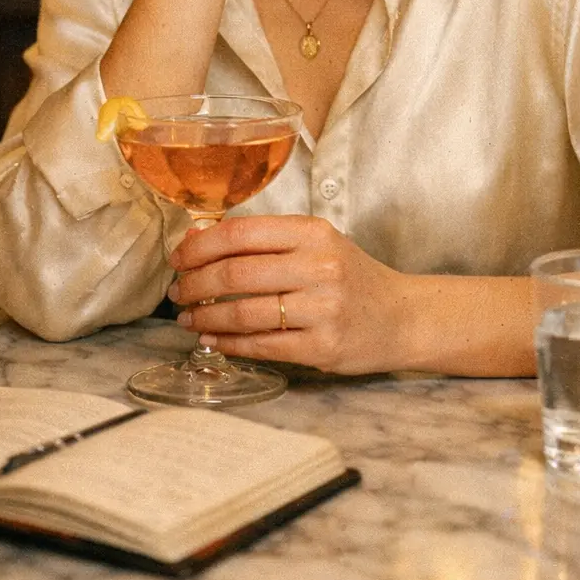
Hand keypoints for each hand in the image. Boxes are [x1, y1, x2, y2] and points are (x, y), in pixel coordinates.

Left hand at [168, 215, 410, 375]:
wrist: (402, 317)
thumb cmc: (350, 277)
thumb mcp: (314, 244)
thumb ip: (262, 241)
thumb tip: (196, 241)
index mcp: (313, 232)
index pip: (240, 233)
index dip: (199, 247)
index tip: (179, 259)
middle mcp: (319, 266)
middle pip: (235, 274)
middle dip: (195, 285)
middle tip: (177, 293)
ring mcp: (322, 309)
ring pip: (243, 314)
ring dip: (205, 318)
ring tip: (188, 319)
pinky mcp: (322, 347)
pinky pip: (261, 346)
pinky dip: (229, 344)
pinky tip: (213, 340)